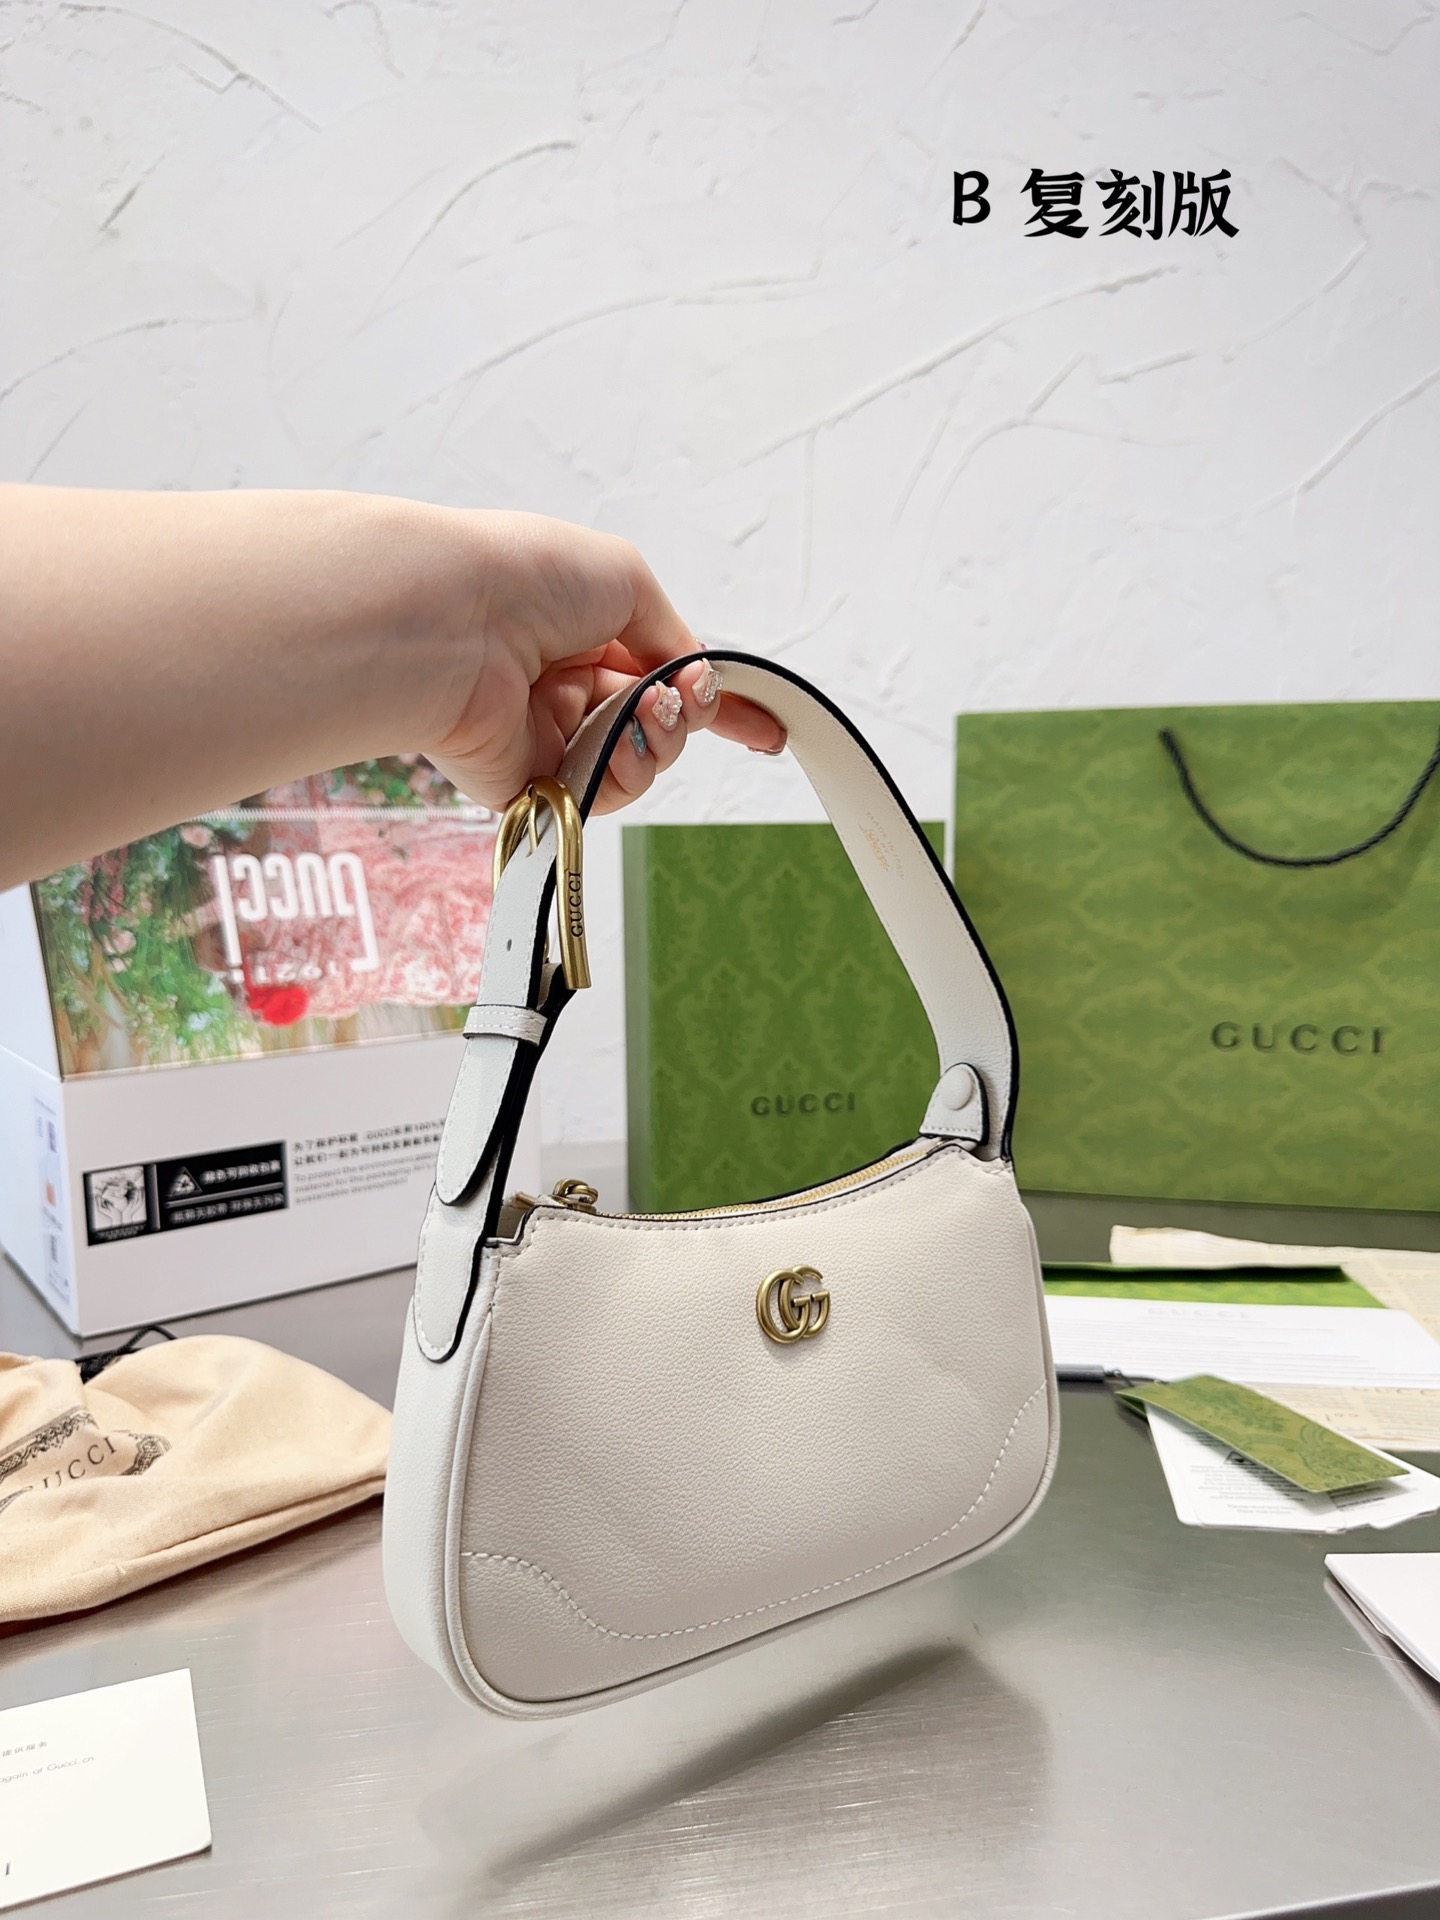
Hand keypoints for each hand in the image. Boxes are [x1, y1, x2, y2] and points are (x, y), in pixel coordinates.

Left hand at [424, 512, 785, 813]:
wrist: (455, 625)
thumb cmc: (527, 579)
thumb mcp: (626, 579)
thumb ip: (671, 634)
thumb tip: (692, 673)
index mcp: (583, 629)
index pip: (663, 670)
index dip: (716, 700)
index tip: (764, 726)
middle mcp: (565, 683)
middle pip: (659, 722)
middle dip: (688, 714)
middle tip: (683, 697)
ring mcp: (548, 735)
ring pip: (639, 762)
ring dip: (661, 742)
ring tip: (646, 715)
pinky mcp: (531, 782)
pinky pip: (601, 796)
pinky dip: (625, 774)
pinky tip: (617, 746)